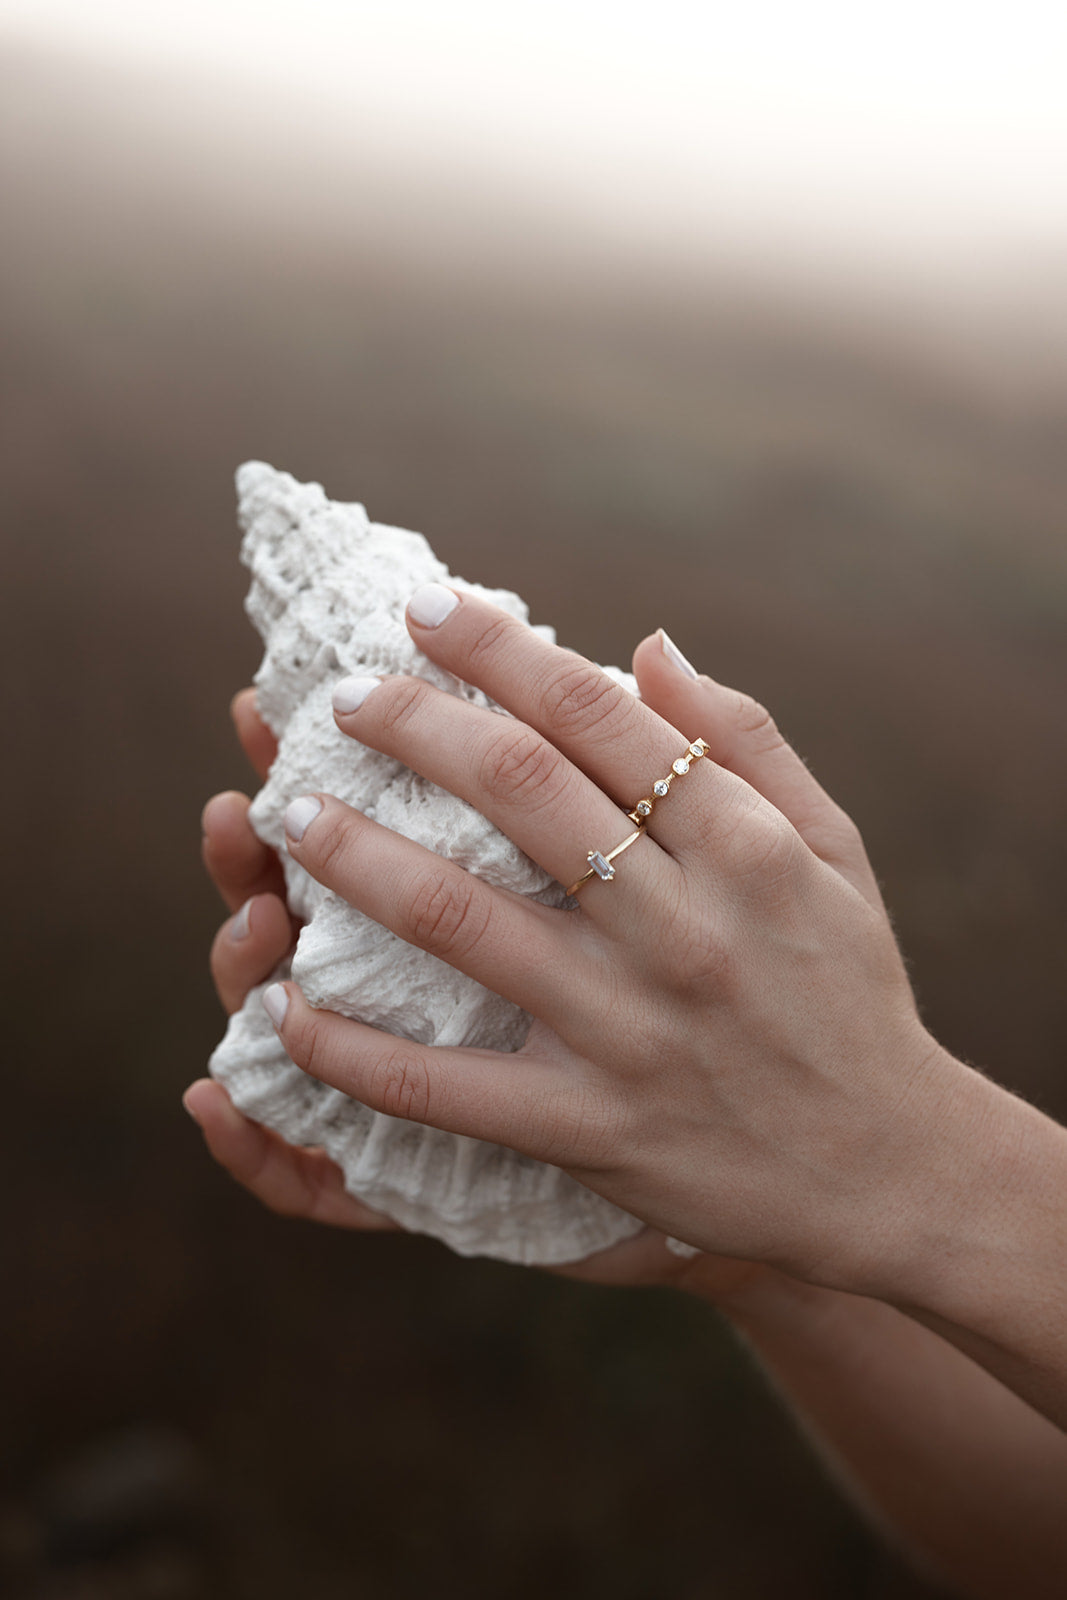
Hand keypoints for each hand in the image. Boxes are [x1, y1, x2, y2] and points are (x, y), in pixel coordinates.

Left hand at [248, 585, 975, 1298]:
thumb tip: (645, 643)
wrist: (892, 1169)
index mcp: (743, 845)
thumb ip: (748, 741)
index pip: (596, 714)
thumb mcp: (835, 849)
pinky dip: (352, 1048)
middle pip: (517, 791)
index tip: (428, 611)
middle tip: (342, 697)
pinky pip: (441, 1086)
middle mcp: (681, 926)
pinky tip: (288, 1007)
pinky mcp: (587, 1126)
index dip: (499, 648)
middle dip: (412, 724)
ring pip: (459, 919)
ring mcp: (627, 1030)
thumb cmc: (851, 992)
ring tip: (290, 813)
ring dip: (356, 856)